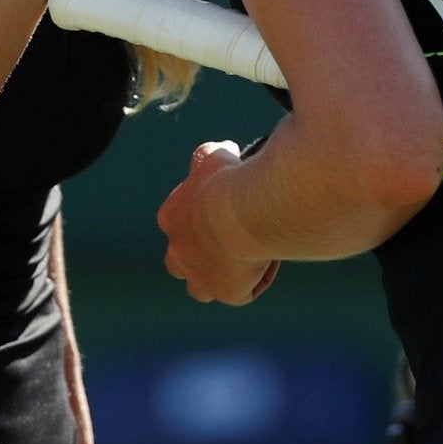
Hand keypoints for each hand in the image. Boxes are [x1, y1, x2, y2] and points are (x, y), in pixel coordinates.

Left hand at [157, 139, 281, 304]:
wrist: (243, 209)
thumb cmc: (227, 180)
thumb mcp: (214, 155)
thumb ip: (213, 154)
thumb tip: (226, 151)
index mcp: (171, 217)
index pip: (180, 222)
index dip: (203, 217)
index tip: (228, 207)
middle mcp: (178, 252)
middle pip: (181, 262)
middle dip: (199, 256)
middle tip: (231, 240)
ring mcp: (200, 276)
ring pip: (201, 288)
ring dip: (219, 277)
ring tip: (247, 259)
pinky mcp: (226, 292)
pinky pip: (242, 292)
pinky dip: (255, 281)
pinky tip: (270, 259)